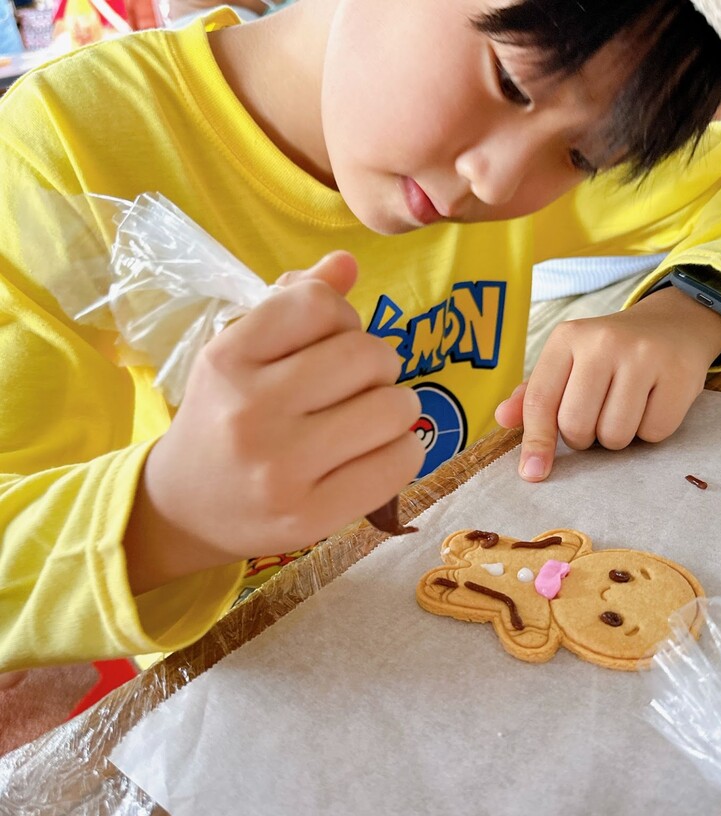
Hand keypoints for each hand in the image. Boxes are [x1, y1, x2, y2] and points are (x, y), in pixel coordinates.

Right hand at [124, 251, 423, 593]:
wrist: (185, 507)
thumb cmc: (223, 418)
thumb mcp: (239, 354)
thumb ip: (291, 304)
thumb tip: (348, 263)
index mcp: (227, 360)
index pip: (317, 303)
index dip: (343, 316)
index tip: (334, 341)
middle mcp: (250, 411)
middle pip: (366, 354)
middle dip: (379, 363)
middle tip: (364, 383)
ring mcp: (280, 469)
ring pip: (392, 407)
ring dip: (398, 406)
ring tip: (376, 417)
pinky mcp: (310, 517)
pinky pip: (397, 463)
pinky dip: (403, 451)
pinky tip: (380, 452)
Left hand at [495, 286, 720, 480]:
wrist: (672, 325)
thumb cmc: (609, 354)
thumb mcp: (568, 362)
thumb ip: (534, 393)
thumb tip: (501, 418)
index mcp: (567, 338)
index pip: (540, 401)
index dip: (535, 442)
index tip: (533, 472)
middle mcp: (603, 342)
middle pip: (576, 426)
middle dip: (583, 438)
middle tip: (596, 418)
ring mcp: (644, 356)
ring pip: (615, 435)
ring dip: (616, 438)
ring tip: (624, 409)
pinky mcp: (679, 374)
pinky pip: (653, 433)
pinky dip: (650, 432)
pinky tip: (651, 404)